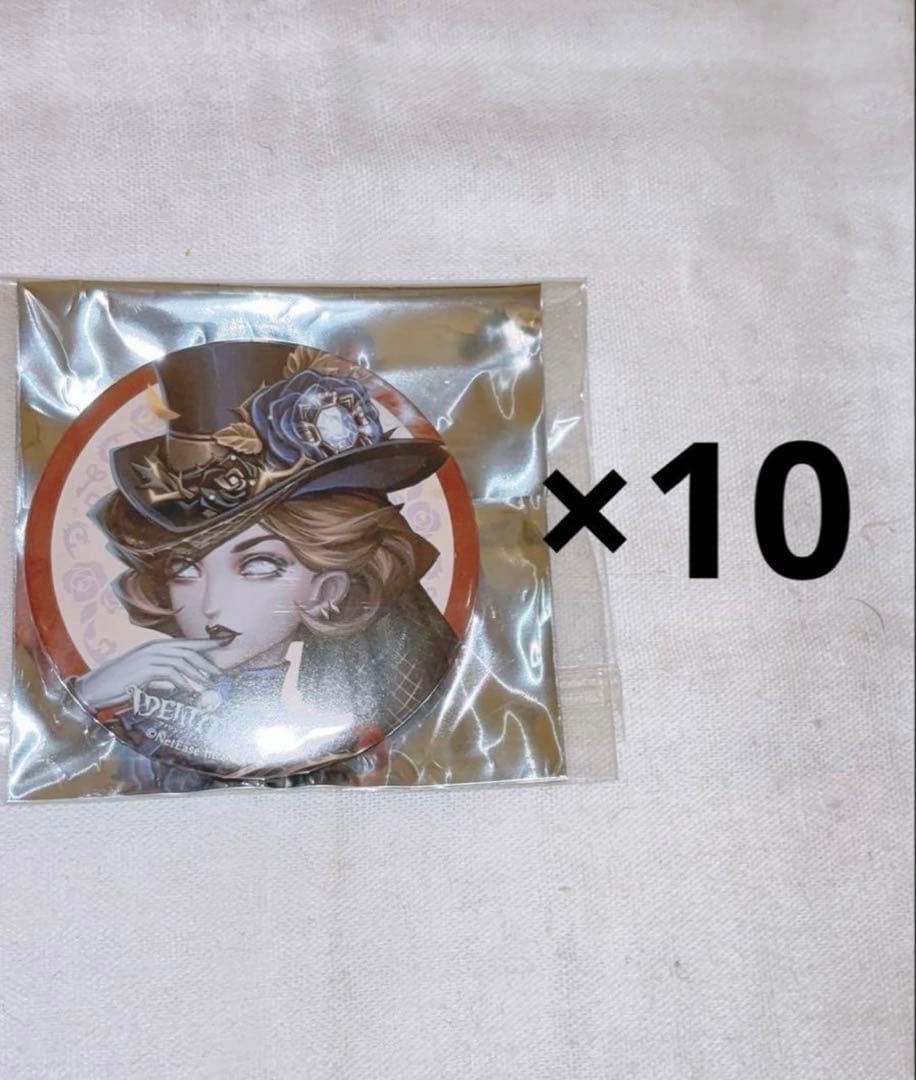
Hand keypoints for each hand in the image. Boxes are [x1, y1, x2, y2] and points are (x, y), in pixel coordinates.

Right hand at [71, 638, 221, 711]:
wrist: (94, 688)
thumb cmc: (119, 683)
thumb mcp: (145, 676)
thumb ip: (164, 676)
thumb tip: (184, 683)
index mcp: (156, 646)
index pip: (187, 643)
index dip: (207, 644)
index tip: (226, 643)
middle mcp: (154, 647)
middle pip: (188, 651)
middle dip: (207, 662)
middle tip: (220, 675)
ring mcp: (149, 656)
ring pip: (182, 662)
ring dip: (198, 676)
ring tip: (209, 687)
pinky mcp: (144, 669)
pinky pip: (171, 674)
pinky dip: (183, 682)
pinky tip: (191, 691)